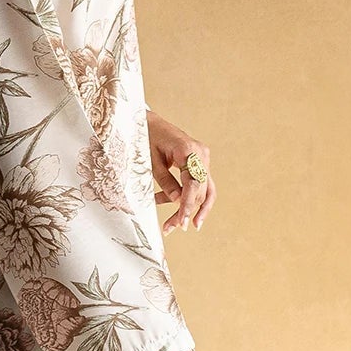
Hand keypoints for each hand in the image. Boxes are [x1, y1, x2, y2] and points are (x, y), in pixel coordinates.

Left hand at [147, 110, 214, 234]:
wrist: (148, 121)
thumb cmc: (146, 137)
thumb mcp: (151, 161)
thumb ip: (165, 181)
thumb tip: (176, 201)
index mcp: (189, 151)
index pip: (193, 184)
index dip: (188, 205)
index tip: (182, 223)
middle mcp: (200, 154)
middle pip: (201, 189)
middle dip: (186, 211)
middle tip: (172, 229)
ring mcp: (202, 157)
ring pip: (204, 189)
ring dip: (190, 208)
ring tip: (175, 225)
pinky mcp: (199, 161)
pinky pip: (198, 183)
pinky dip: (187, 196)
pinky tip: (173, 207)